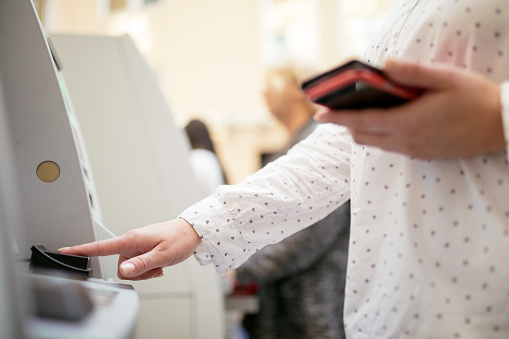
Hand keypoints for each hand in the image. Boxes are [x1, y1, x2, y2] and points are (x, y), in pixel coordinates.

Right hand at [59, 218, 200, 279]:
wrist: (191, 231)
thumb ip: (142, 264)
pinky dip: (147, 268)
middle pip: (120, 267)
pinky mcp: (141, 248)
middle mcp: (131, 241)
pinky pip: (137, 265)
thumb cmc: (179, 240)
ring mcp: (136, 245)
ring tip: (159, 263)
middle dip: (136, 273)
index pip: (101, 246)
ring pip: (130, 268)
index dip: (81, 249)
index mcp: (131, 239)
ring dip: (144, 271)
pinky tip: (159, 263)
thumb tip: (123, 270)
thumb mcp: (162, 256)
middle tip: (155, 266)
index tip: (64, 250)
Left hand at [315, 59, 504, 158]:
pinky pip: (391, 147)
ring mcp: (414, 151)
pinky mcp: (422, 155)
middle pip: (363, 135)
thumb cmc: (475, 99)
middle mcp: (406, 141)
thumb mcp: (445, 79)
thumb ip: (412, 72)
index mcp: (407, 122)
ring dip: (362, 130)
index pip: (361, 122)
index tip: (319, 113)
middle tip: (336, 110)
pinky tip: (387, 120)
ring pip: (375, 143)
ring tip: (358, 113)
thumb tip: (385, 66)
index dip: (337, 118)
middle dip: (346, 124)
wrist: (502, 127)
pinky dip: (380, 135)